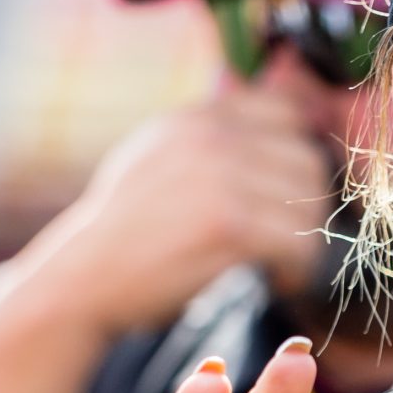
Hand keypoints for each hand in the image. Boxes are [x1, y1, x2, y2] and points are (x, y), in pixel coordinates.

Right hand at [39, 85, 336, 337]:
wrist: (82, 278)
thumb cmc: (127, 229)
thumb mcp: (159, 157)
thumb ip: (212, 138)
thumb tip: (286, 118)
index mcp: (198, 117)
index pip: (288, 113)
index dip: (297, 157)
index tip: (287, 195)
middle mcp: (211, 136)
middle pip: (308, 160)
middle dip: (308, 206)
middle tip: (287, 239)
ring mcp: (220, 175)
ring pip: (310, 203)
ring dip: (304, 241)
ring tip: (280, 262)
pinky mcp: (228, 223)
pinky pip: (298, 241)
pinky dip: (296, 268)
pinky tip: (276, 279)